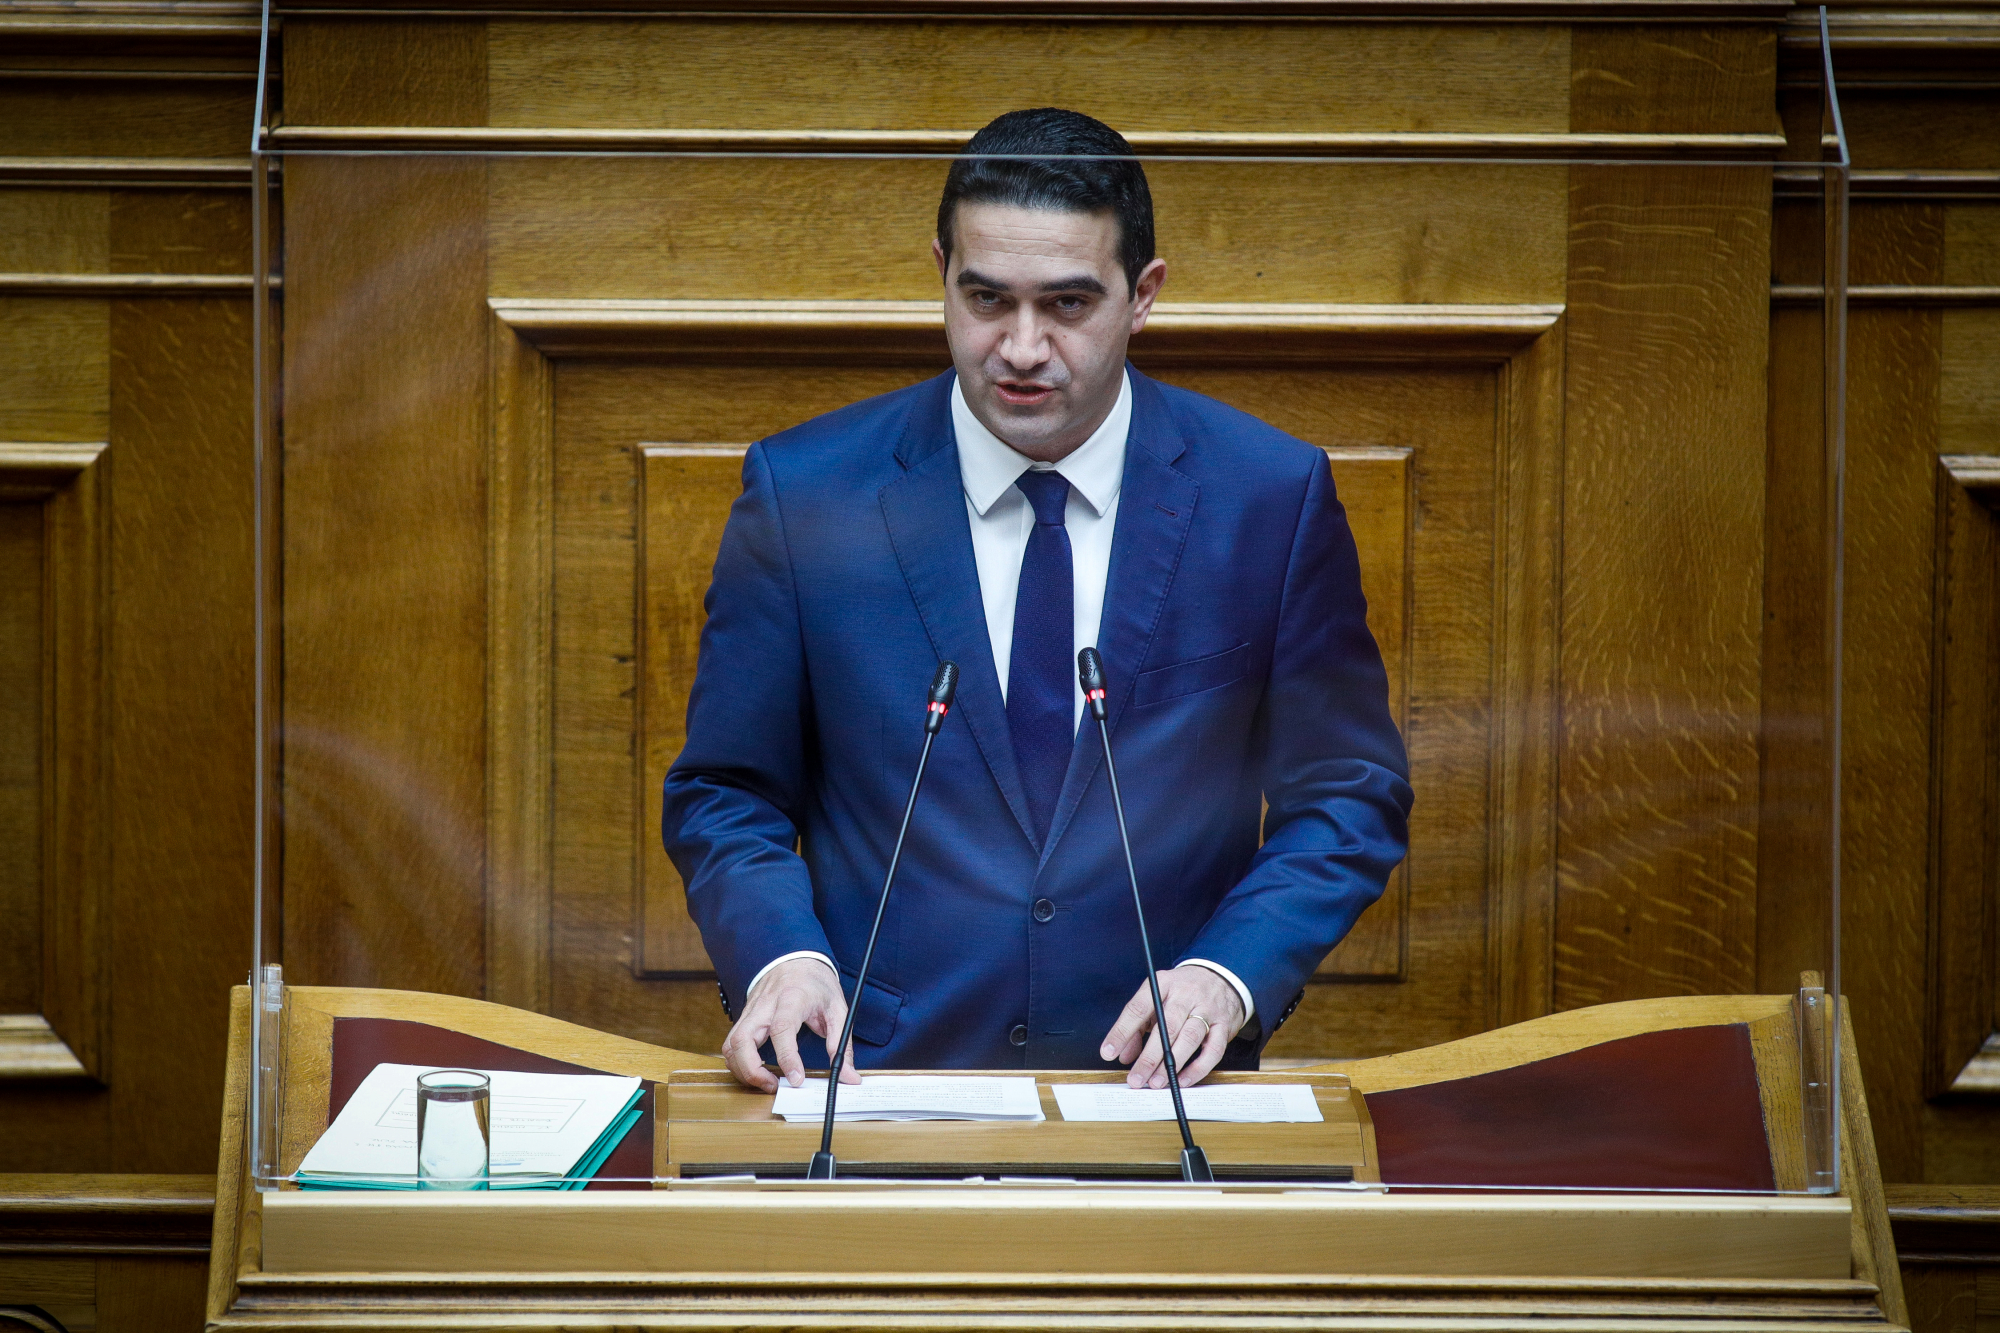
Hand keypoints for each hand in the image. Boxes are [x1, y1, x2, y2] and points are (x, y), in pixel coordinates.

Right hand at [721, 958, 859, 1092]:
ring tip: (766, 1082)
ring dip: (743, 1070)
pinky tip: (756, 1071)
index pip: (781, 1029)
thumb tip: (848, 1076)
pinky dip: (738, 1062)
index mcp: (791, 998)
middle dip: (752, 1071)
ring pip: (731, 1044)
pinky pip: (731, 1043)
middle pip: (743, 1040)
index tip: (796, 1079)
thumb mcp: (837, 1010)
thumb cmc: (816, 984)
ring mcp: (750, 1011)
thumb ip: (841, 1044)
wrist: (796, 959)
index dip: (787, 1057)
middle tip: (774, 1086)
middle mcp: (765, 1005)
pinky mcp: (744, 1018)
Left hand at [1099, 966, 1245, 1089]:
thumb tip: (1124, 1056)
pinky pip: (1213, 1050)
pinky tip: (1183, 1080)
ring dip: (1171, 1064)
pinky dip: (1198, 1068)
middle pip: (1165, 1027)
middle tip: (1136, 1078)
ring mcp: (1207, 1009)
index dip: (1122, 1031)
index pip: (1138, 1008)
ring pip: (1189, 1038)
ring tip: (1157, 1082)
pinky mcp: (1224, 1024)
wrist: (1220, 977)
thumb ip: (1137, 1027)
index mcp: (1163, 984)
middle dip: (1149, 1057)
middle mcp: (1185, 995)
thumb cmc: (1182, 992)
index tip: (1108, 1052)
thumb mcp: (1156, 999)